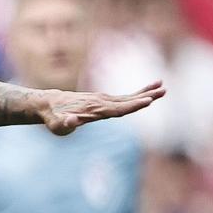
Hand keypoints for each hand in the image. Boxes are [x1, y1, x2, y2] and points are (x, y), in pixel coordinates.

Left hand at [40, 80, 165, 135]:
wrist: (48, 104)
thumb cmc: (53, 119)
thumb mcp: (57, 125)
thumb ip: (65, 124)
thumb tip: (70, 121)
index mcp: (95, 110)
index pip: (117, 109)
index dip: (132, 106)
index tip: (147, 101)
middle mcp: (101, 102)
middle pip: (127, 100)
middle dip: (145, 96)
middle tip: (163, 91)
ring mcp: (103, 99)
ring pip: (128, 97)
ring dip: (146, 92)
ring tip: (163, 87)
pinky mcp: (103, 100)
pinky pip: (123, 98)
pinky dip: (137, 94)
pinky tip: (148, 92)